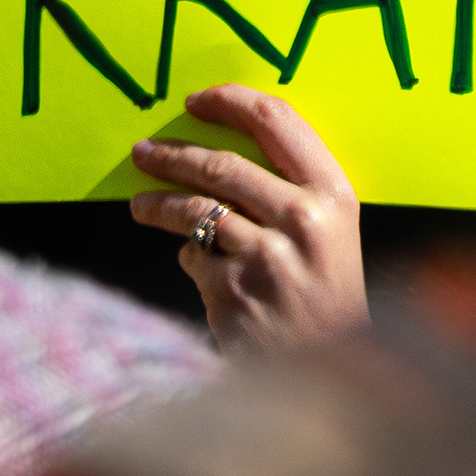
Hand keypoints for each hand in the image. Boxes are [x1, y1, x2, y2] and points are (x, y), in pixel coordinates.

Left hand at [128, 84, 367, 351]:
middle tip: (143, 153)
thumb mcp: (331, 234)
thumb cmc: (325, 297)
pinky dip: (190, 260)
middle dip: (172, 155)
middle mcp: (303, 220)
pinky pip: (192, 258)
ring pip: (193, 209)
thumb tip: (218, 151)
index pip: (277, 122)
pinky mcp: (232, 290)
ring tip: (140, 206)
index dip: (230, 101)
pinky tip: (202, 271)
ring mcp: (265, 256)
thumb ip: (290, 191)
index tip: (195, 101)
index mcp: (334, 195)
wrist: (332, 374)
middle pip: (221, 164)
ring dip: (156, 205)